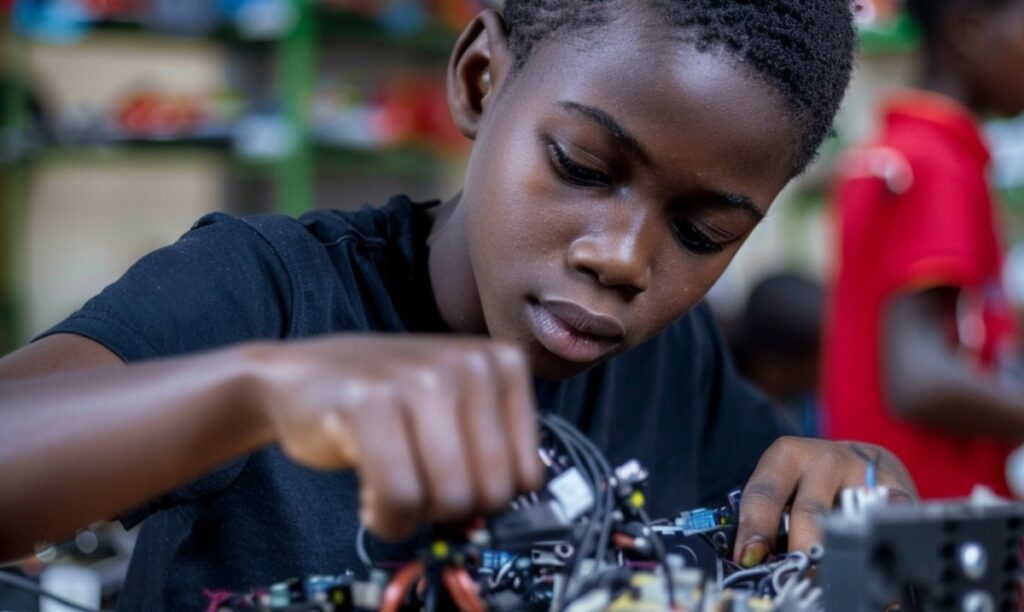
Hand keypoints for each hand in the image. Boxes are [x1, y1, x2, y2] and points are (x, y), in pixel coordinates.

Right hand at [242, 336, 544, 540]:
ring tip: (391, 486)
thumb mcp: (457, 406)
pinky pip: (400, 498)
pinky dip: (386, 518)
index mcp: (500, 363)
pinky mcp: (369, 402)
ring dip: (415, 516)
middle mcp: (468, 363)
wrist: (299, 378)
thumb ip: (495, 447)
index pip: (527, 476)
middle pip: (492, 492)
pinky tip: (370, 498)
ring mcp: (419, 379)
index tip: (453, 479)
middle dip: (451, 510)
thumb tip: (518, 509)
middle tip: (418, 485)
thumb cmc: (385, 400)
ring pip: (451, 499)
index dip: (485, 496)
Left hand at [733, 436, 916, 566]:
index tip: (750, 558)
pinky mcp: (896, 491)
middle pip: (810, 512)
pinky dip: (878, 551)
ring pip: (850, 521)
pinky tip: (872, 570)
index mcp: (786, 456)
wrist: (854, 461)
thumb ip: (767, 518)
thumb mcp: (780, 489)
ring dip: (840, 554)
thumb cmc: (805, 482)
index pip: (765, 494)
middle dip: (801, 550)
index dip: (755, 529)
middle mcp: (825, 460)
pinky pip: (888, 526)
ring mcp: (863, 474)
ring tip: (832, 579)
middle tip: (796, 576)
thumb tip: (751, 561)